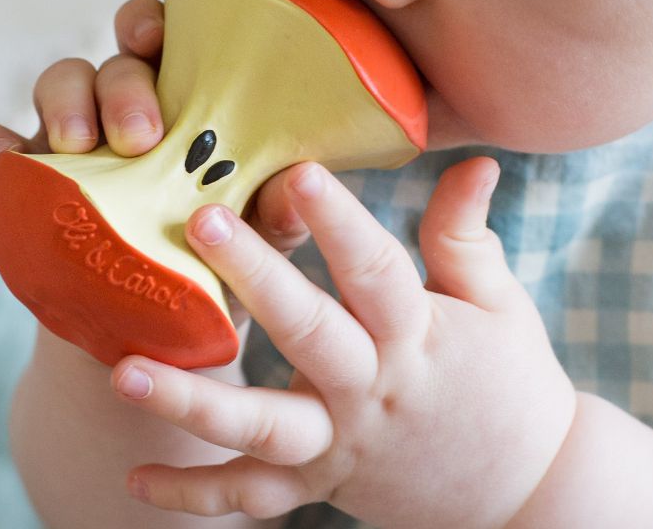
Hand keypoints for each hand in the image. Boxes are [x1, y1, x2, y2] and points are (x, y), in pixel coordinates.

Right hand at [0, 0, 311, 258]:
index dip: (155, 21)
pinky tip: (1, 160)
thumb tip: (298, 180)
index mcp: (186, 103)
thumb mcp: (255, 245)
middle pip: (115, 60)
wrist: (151, 342)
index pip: (168, 38)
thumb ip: (278, 212)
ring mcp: (68, 142)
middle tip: (141, 137)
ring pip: (56, 83)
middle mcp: (124, 109)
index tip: (157, 38)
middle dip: (122, 85)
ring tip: (76, 148)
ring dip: (64, 103)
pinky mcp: (21, 182)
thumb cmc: (214, 270)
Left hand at [110, 158, 577, 528]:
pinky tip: (136, 480)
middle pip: (309, 334)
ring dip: (193, 403)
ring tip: (124, 373)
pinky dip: (195, 494)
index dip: (340, 223)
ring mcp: (341, 446)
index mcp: (418, 337)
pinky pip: (252, 498)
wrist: (527, 495)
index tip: (299, 173)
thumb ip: (467, 232)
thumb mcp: (497, 302)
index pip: (377, 272)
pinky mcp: (319, 487)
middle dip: (256, 278)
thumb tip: (475, 157)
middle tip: (201, 221)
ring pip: (263, 429)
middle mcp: (373, 392)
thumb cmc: (510, 380)